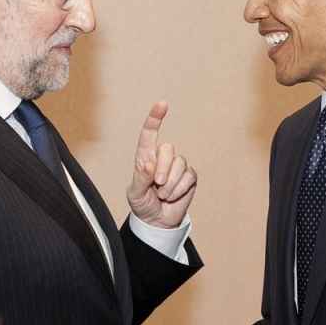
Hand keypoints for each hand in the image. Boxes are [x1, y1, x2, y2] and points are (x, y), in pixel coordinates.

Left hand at [127, 101, 196, 228]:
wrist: (157, 221)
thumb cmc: (142, 204)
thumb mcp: (135, 194)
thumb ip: (141, 179)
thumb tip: (150, 165)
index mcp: (145, 157)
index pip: (149, 134)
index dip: (155, 118)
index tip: (162, 104)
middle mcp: (162, 158)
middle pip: (168, 149)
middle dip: (163, 169)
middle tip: (157, 186)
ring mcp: (177, 166)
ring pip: (180, 164)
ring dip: (170, 184)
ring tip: (163, 195)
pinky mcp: (190, 176)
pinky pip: (189, 176)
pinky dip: (179, 189)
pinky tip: (173, 196)